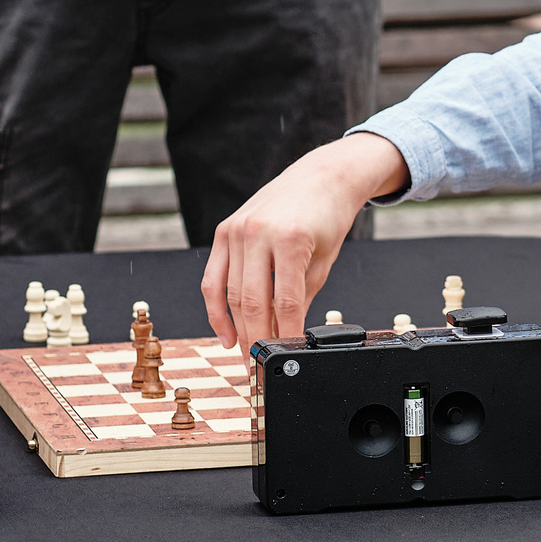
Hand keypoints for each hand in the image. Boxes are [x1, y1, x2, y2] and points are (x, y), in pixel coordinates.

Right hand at [201, 134, 409, 347]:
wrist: (320, 177)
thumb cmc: (327, 217)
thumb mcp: (323, 260)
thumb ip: (301, 298)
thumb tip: (287, 334)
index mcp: (291, 239)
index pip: (286, 301)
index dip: (286, 334)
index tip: (287, 356)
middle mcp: (260, 232)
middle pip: (252, 301)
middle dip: (255, 338)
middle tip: (258, 364)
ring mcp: (238, 230)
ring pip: (230, 293)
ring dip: (236, 329)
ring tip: (244, 353)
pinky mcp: (225, 230)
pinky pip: (213, 277)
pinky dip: (216, 308)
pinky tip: (225, 332)